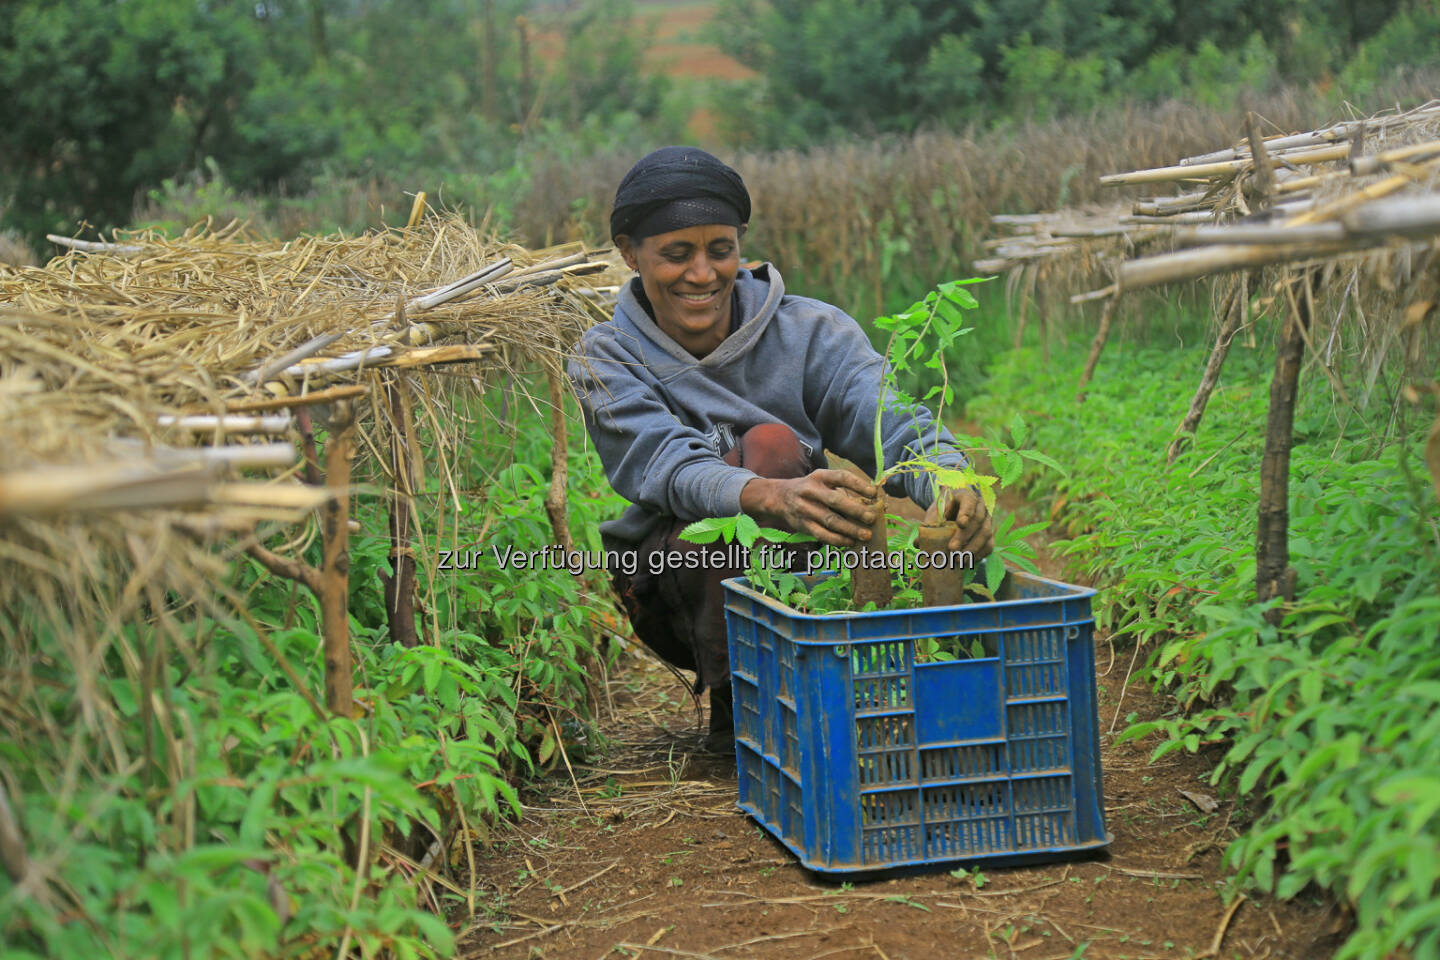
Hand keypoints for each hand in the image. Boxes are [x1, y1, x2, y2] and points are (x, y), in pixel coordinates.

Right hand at [739, 470, 879, 546]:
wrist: (780, 497)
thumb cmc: (811, 489)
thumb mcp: (822, 481)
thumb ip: (842, 490)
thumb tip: (871, 503)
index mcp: (820, 476)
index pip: (841, 477)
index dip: (858, 484)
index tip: (874, 493)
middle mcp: (811, 491)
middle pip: (835, 501)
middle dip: (856, 510)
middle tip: (872, 518)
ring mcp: (805, 509)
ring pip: (830, 520)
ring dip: (850, 529)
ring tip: (866, 535)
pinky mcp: (803, 525)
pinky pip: (822, 534)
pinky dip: (837, 540)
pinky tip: (850, 542)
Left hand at [925, 486, 994, 559]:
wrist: (952, 510)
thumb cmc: (943, 510)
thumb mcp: (935, 514)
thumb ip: (928, 526)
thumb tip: (917, 543)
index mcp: (966, 496)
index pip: (969, 501)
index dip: (966, 512)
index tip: (960, 524)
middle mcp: (981, 506)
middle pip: (977, 520)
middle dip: (964, 536)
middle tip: (952, 548)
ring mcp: (988, 520)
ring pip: (985, 533)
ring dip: (972, 548)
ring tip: (958, 559)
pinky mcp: (989, 534)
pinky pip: (989, 545)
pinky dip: (979, 554)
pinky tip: (967, 561)